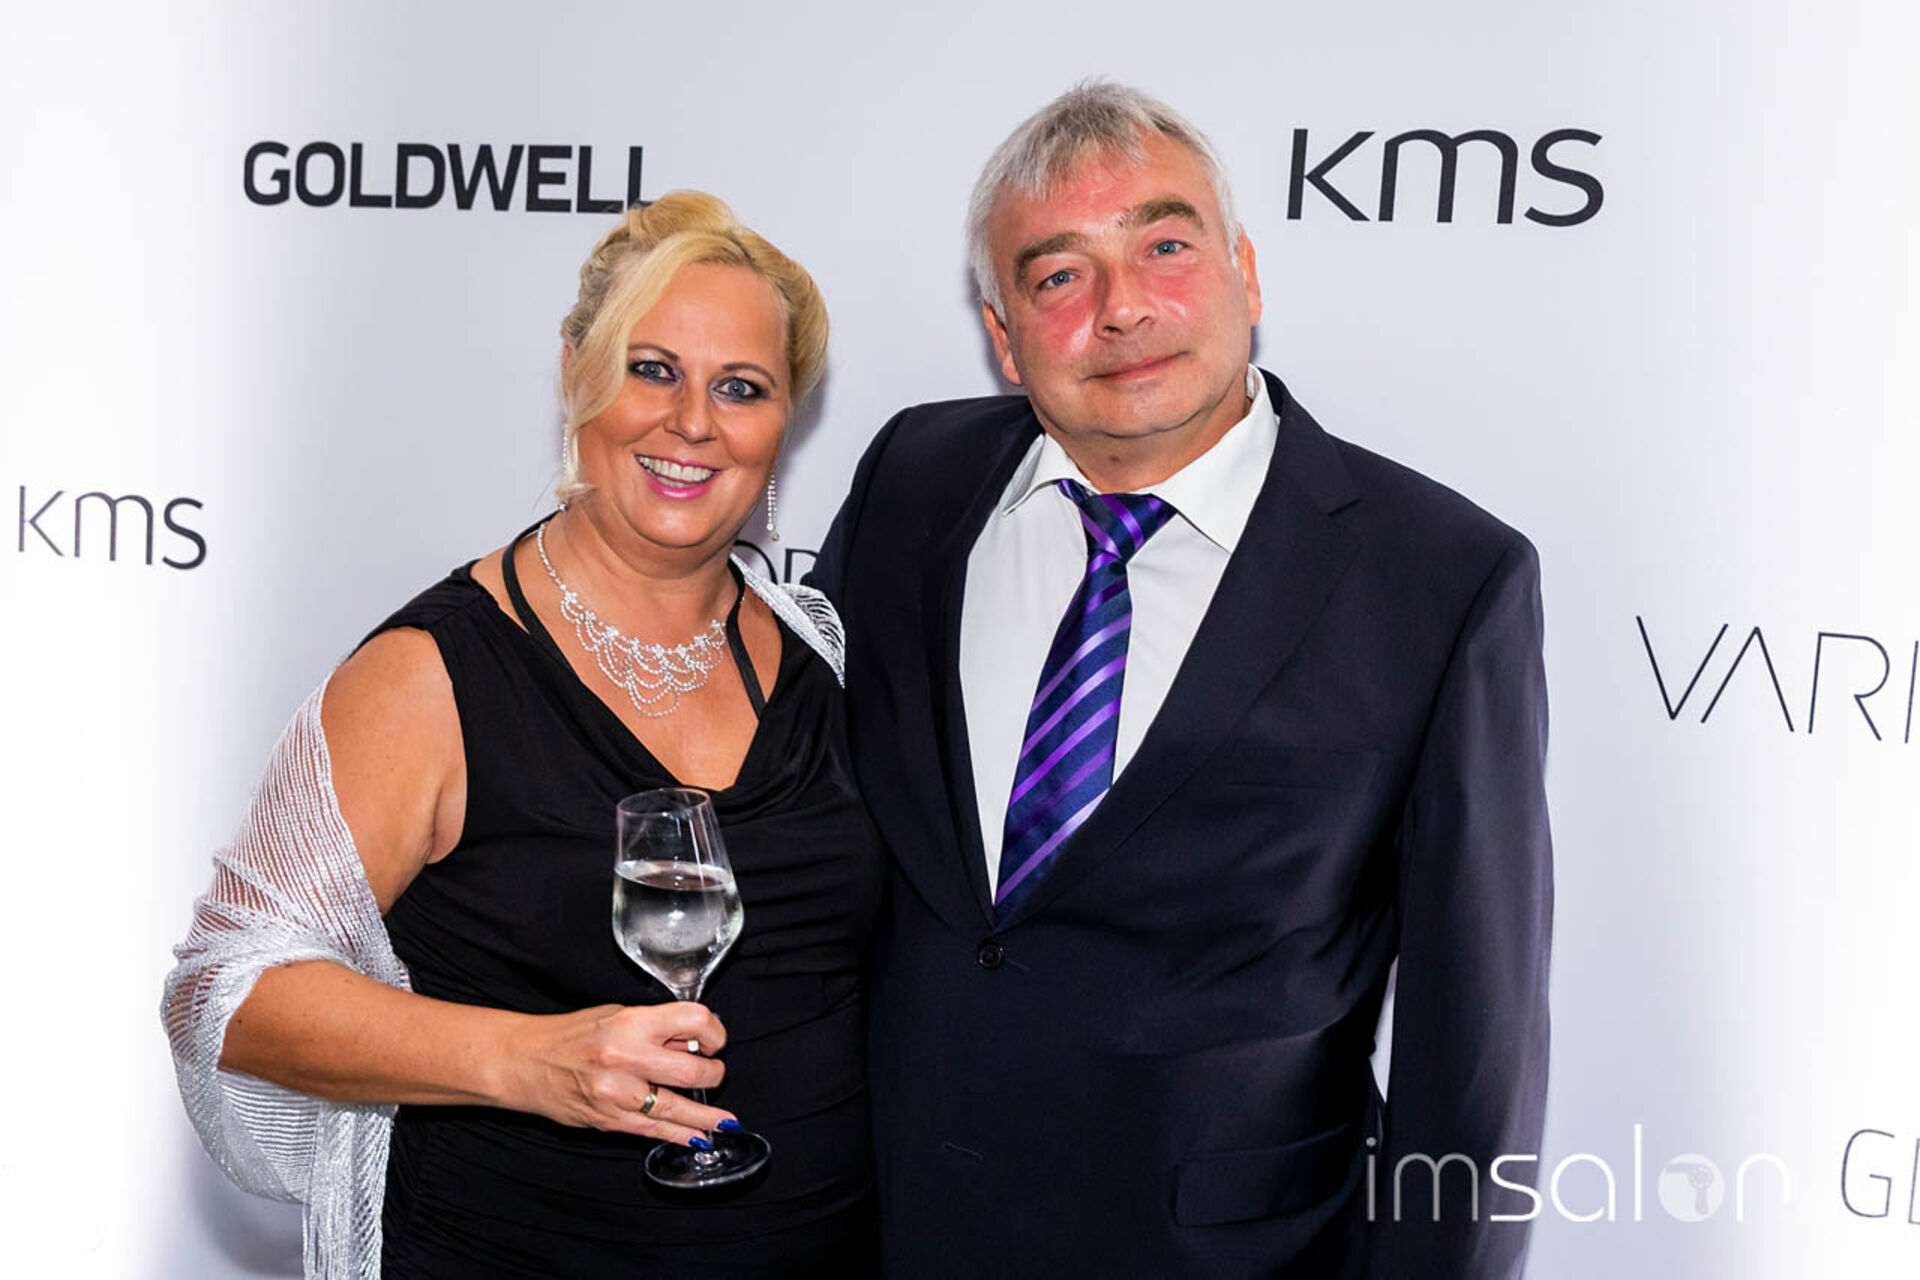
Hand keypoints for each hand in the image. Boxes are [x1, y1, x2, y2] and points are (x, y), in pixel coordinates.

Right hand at [499, 1002, 733, 1146]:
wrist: (524, 1062)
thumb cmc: (571, 1035)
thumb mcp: (616, 1014)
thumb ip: (655, 1028)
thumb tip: (695, 1041)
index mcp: (631, 1023)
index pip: (694, 1021)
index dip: (713, 1032)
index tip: (714, 1040)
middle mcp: (626, 1057)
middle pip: (692, 1070)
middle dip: (713, 1074)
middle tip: (714, 1073)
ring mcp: (617, 1093)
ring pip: (677, 1108)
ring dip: (707, 1116)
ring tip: (726, 1121)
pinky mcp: (609, 1120)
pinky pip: (653, 1130)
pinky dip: (680, 1134)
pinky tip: (698, 1137)